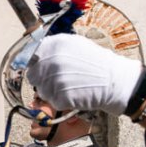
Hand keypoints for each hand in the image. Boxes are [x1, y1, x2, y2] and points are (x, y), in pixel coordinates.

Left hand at [26, 34, 142, 115]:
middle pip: (33, 76)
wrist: (116, 80)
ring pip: (41, 91)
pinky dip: (62, 101)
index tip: (41, 69)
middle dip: (43, 80)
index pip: (29, 57)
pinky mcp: (60, 96)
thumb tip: (32, 50)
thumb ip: (53, 47)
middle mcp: (52, 60)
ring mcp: (55, 78)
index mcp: (55, 44)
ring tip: (71, 86)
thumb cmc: (96, 63)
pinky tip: (75, 94)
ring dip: (52, 92)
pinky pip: (53, 102)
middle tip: (62, 80)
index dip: (34, 65)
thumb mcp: (75, 45)